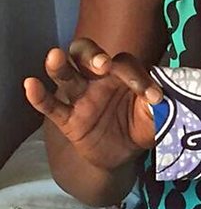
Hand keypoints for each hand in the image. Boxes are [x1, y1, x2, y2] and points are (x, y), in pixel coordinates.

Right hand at [23, 38, 162, 170]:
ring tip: (55, 56)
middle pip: (86, 54)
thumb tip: (162, 101)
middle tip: (103, 64)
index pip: (126, 64)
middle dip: (92, 55)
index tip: (154, 97)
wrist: (124, 154)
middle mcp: (98, 79)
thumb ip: (158, 106)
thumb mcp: (156, 115)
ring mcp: (81, 97)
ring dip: (60, 65)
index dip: (139, 78)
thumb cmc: (142, 124)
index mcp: (122, 73)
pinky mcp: (68, 119)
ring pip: (65, 75)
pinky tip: (30, 85)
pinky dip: (39, 96)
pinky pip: (51, 106)